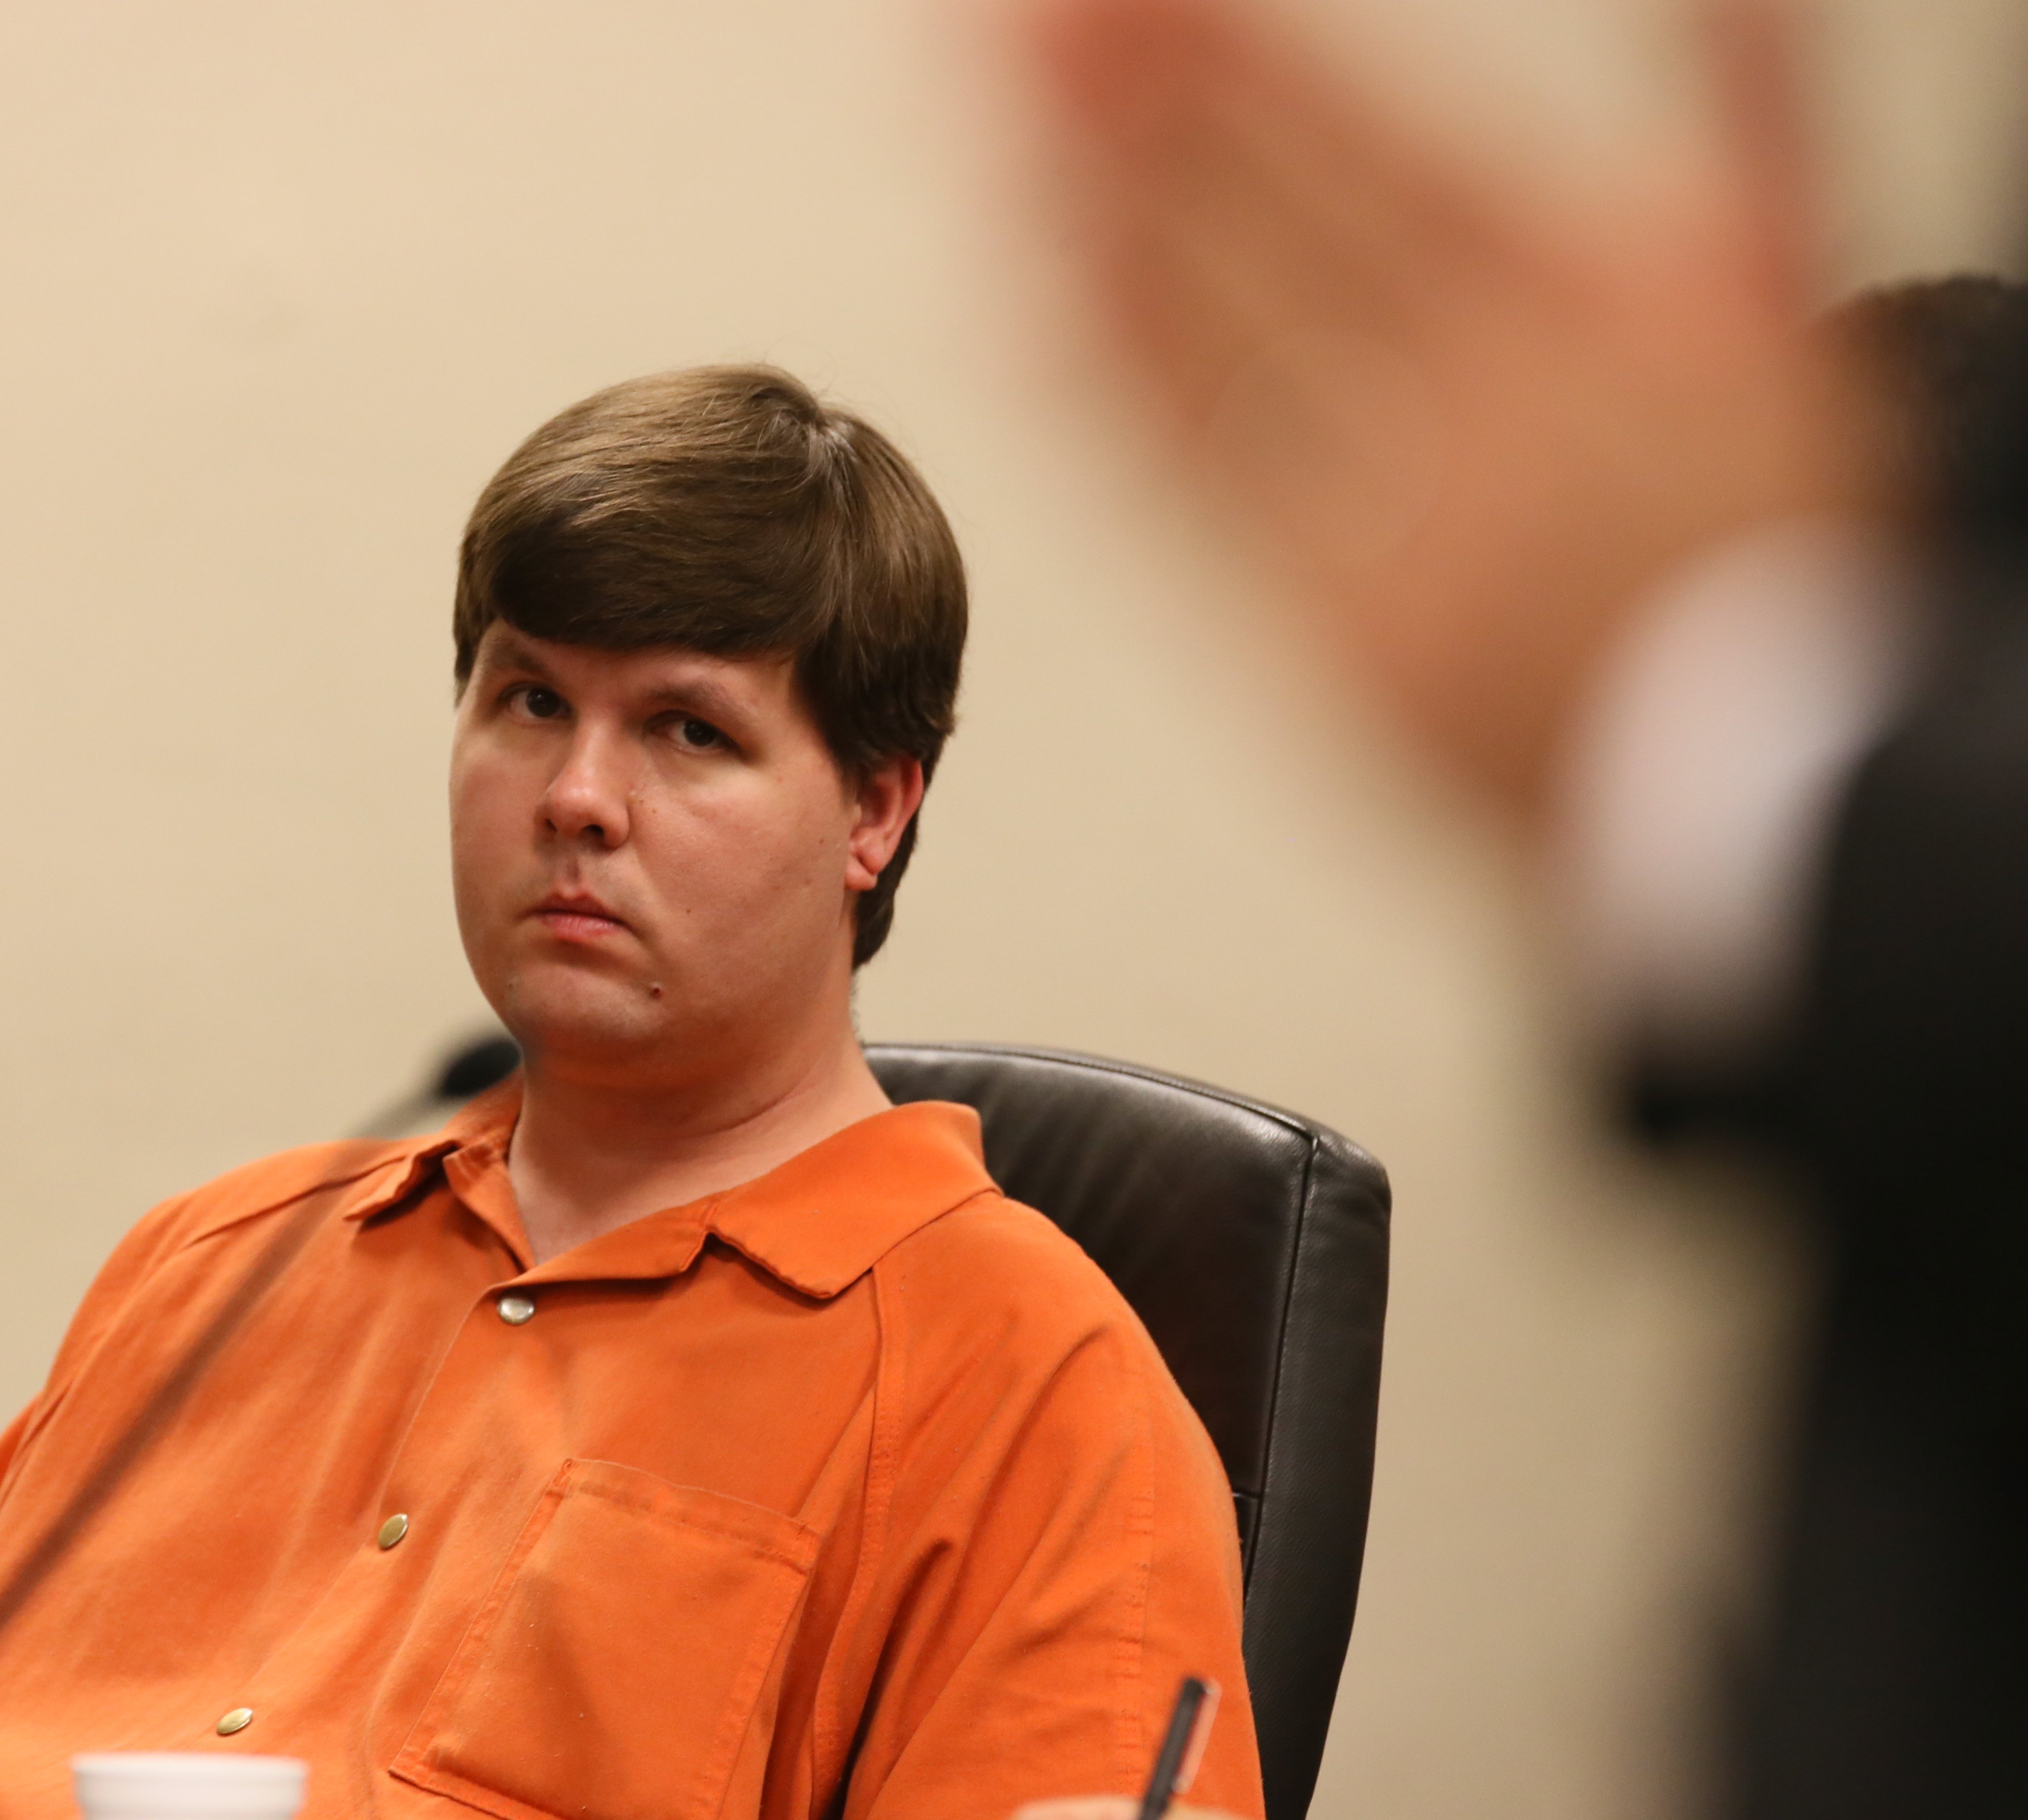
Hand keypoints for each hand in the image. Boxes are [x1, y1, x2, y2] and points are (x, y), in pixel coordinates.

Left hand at [1027, 0, 1879, 818]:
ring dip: (1099, 231)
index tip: (1128, 7)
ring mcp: (1393, 511)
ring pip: (1213, 342)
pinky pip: (1199, 480)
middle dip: (1136, 120)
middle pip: (1268, 227)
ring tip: (1006, 135)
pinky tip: (1036, 299)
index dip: (1235, 69)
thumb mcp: (1785, 308)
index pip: (1368, 145)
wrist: (1775, 771)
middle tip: (1023, 29)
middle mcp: (1471, 394)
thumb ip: (1749, 125)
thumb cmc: (1766, 537)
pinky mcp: (1334, 619)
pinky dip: (1115, 385)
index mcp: (1577, 298)